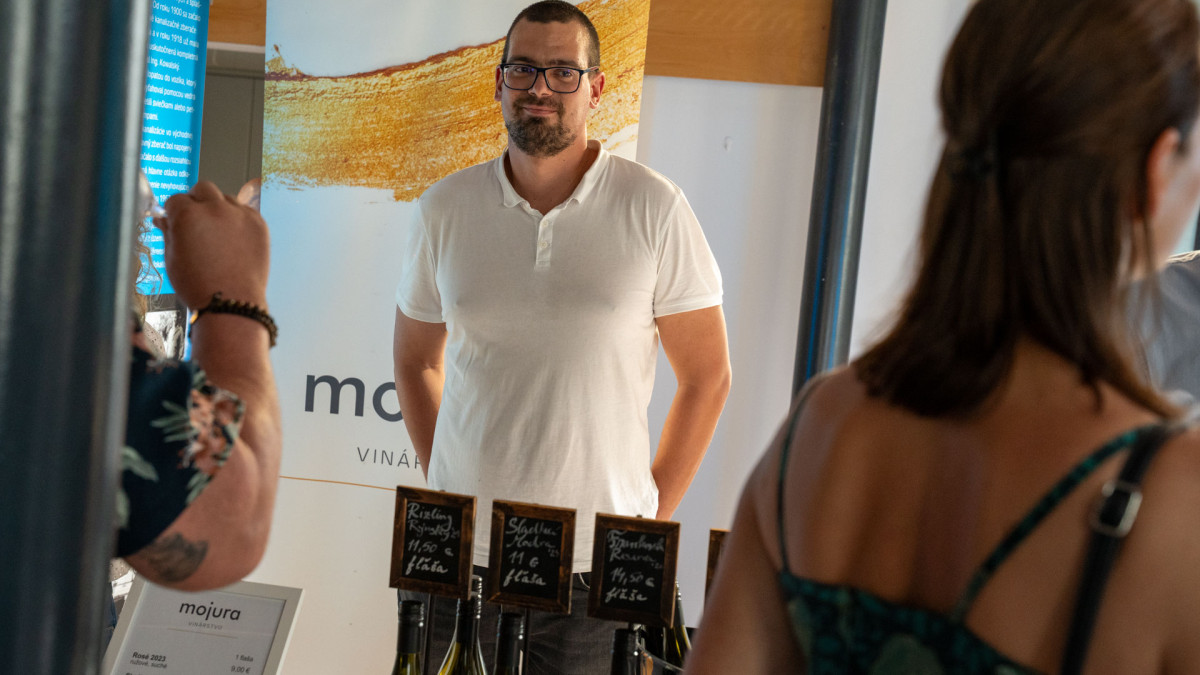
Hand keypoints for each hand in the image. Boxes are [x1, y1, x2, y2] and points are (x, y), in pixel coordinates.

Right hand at [157, 181, 269, 310]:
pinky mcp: (259, 224)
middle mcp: (215, 209)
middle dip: (197, 200)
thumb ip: (168, 232)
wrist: (230, 302)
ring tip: (217, 234)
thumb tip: (164, 219)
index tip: (175, 219)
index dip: (174, 211)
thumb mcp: (171, 258)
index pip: (176, 199)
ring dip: (219, 209)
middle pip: (203, 189)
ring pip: (226, 199)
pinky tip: (233, 239)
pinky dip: (239, 220)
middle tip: (196, 220)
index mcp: (188, 215)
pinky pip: (246, 212)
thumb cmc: (198, 285)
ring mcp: (240, 215)